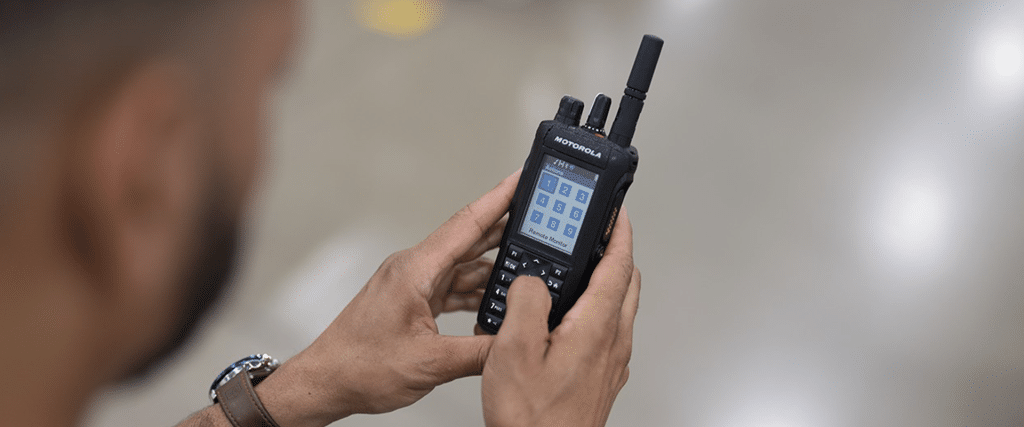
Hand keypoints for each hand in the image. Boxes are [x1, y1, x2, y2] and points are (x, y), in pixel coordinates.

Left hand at [254, 170, 521, 426]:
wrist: (326, 382)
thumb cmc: (360, 367)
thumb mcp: (430, 364)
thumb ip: (479, 353)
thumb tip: (515, 343)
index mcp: (416, 270)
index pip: (467, 224)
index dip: (500, 199)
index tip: (522, 176)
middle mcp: (414, 269)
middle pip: (470, 239)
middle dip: (507, 227)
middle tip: (540, 216)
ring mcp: (413, 284)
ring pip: (463, 266)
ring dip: (494, 268)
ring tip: (528, 265)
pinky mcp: (413, 300)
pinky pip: (453, 287)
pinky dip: (476, 292)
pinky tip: (496, 301)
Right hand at [481, 208, 639, 426]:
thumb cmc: (532, 420)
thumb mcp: (514, 350)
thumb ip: (526, 302)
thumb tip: (531, 279)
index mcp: (597, 326)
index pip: (619, 264)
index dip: (619, 231)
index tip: (616, 211)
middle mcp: (613, 343)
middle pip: (627, 283)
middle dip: (615, 252)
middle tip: (598, 234)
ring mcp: (611, 363)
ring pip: (620, 308)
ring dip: (607, 281)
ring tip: (579, 270)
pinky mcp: (602, 379)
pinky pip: (608, 332)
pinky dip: (598, 310)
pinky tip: (569, 318)